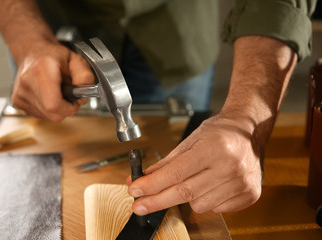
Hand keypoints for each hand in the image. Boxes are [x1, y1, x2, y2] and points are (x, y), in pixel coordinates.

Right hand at [12, 41, 93, 121]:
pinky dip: (48, 108)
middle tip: (68, 94)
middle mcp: (27, 83)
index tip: (74, 101)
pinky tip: (47, 94)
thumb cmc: (54, 56)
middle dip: (66, 109)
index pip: (54, 104)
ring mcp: (20, 94)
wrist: (33, 52)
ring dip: (57, 108)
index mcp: (42, 70)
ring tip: (56, 91)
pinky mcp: (18, 101)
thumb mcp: (76, 60)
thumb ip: (85, 77)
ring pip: (48, 116)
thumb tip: (82, 97)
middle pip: (52, 114)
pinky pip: (40, 114)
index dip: (69, 108)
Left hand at [127, 114, 262, 214]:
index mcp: (214, 148)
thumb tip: (143, 179)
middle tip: (140, 205)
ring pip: (199, 206)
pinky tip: (211, 186)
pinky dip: (207, 200)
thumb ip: (166, 163)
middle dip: (156, 201)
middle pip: (184, 193)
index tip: (135, 191)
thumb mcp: (190, 140)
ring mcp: (242, 183)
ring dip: (187, 198)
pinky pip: (216, 209)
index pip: (175, 174)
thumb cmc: (219, 132)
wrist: (249, 131)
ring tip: (195, 180)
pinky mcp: (250, 195)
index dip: (152, 185)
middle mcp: (230, 166)